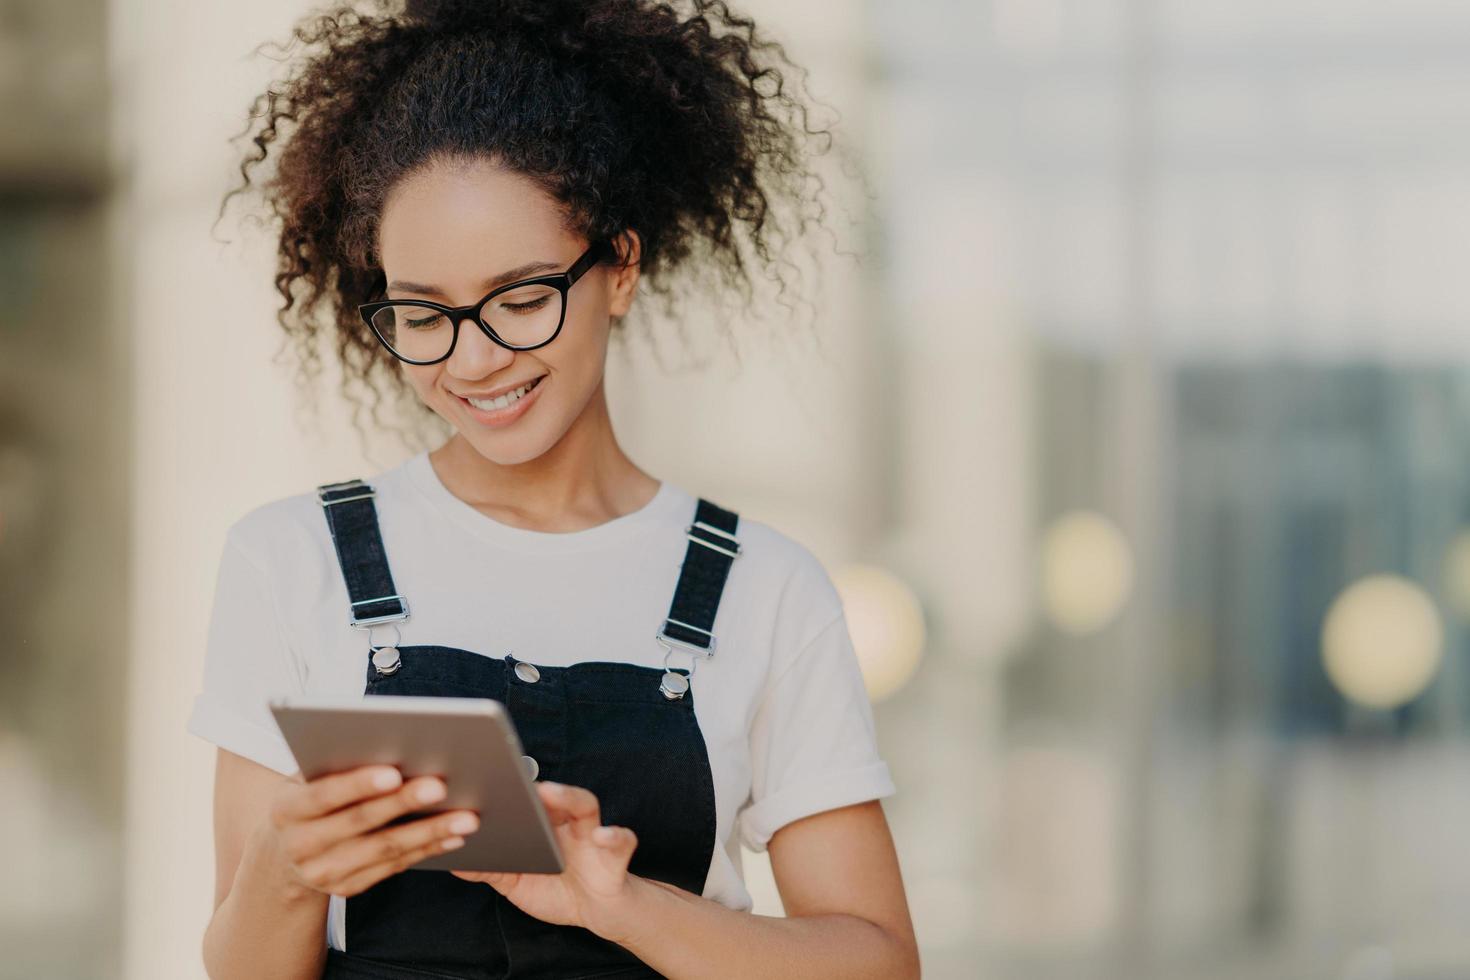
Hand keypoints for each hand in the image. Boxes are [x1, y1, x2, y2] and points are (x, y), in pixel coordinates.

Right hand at [258, 764, 480, 898]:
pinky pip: (393, 867)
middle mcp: (300, 846)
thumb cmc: (307, 798)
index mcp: (287, 809)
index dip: (358, 784)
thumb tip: (389, 741)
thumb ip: (336, 764)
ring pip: (383, 850)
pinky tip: (454, 836)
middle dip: (403, 803)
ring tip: (465, 817)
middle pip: (360, 823)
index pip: (324, 795)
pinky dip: (426, 850)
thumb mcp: (305, 779)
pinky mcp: (347, 888)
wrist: (281, 855)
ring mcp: (324, 873)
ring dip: (428, 833)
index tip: (393, 772)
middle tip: (441, 787)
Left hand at [450, 781, 640, 939]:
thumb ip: (491, 870)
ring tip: (549, 792)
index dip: (509, 785)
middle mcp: (567, 821)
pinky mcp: (614, 856)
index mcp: (544, 824)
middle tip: (509, 777)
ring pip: (585, 805)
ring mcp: (592, 835)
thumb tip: (452, 861)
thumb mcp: (517, 882)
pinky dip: (615, 836)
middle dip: (531, 783)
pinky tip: (603, 836)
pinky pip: (621, 841)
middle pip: (552, 793)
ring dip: (568, 796)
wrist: (597, 910)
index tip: (483, 773)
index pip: (527, 798)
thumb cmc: (557, 889)